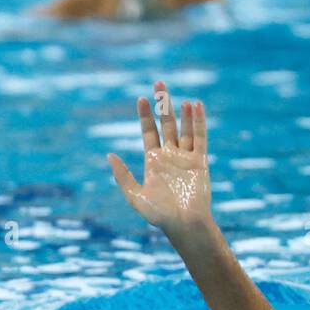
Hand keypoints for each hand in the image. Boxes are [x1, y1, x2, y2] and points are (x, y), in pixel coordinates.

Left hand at [107, 80, 213, 239]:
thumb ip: (123, 176)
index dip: (145, 115)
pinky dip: (198, 122)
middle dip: (163, 105)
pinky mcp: (200, 162)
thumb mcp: (134, 196)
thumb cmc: (159, 215)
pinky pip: (200, 138)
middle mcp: (169, 155)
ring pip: (184, 129)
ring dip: (182, 113)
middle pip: (166, 124)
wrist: (184, 225)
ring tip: (179, 96)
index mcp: (153, 161)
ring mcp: (185, 157)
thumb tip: (109, 155)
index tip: (141, 98)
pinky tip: (196, 106)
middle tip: (159, 83)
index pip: (148, 132)